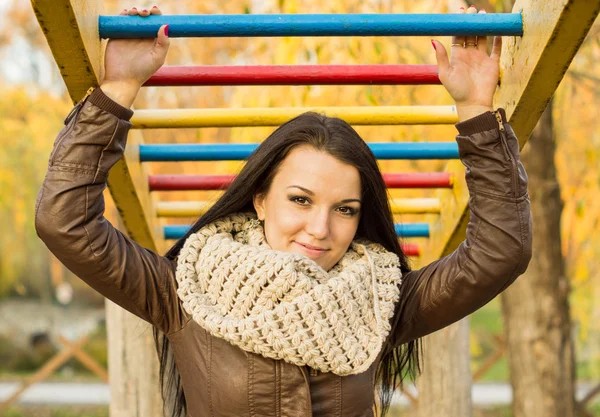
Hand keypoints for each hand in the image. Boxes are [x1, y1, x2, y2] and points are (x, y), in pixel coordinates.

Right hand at [101, 6, 169, 107]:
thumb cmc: (142, 72)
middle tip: (145, 13)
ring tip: (134, 13)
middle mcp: (141, 37)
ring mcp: (129, 35)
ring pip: (132, 18)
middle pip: (144, 18)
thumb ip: (163, 43)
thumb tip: (165, 25)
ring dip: (134, 11)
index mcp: (153, 41)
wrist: (122, 79)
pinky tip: (125, 14)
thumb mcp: (157, 59)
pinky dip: (122, 15)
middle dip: (145, 12)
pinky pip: (119, 22)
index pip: (156, 24)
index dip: (156, 15)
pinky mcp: (116, 36)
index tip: (155, 12)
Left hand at [431, 5, 501, 121]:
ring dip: (483, 26)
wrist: (473, 103)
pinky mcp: (493, 63)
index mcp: (457, 56)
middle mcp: (469, 55)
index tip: (460, 12)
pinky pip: (496, 48)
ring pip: (483, 38)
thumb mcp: (445, 73)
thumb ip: (441, 57)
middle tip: (473, 9)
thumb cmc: (457, 90)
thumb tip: (433, 40)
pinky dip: (498, 39)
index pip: (458, 36)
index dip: (459, 24)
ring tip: (483, 14)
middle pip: (471, 34)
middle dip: (472, 21)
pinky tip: (498, 29)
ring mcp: (482, 58)